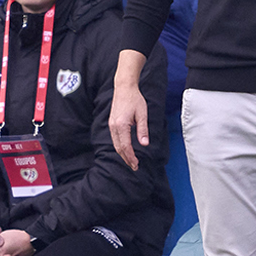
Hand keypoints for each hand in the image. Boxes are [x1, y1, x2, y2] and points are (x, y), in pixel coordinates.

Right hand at [109, 50, 148, 170]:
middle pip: (119, 148)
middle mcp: (114, 126)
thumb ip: (143, 130)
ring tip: (131, 161)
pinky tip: (126, 150)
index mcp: (121, 125)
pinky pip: (115, 139)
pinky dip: (120, 147)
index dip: (131, 157)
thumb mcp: (142, 114)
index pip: (126, 146)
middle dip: (126, 159)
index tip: (136, 164)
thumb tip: (145, 144)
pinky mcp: (111, 123)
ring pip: (116, 144)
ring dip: (123, 154)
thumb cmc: (135, 99)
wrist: (124, 88)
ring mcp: (111, 125)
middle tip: (134, 166)